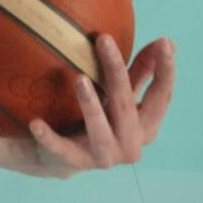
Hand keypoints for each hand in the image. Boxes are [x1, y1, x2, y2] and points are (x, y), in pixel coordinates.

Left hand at [30, 34, 174, 177]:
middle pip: (125, 105)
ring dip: (90, 104)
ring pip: (99, 129)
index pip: (161, 98)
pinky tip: (36, 123)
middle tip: (104, 40)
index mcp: (146, 127)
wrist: (61, 157)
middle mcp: (130, 144)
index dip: (165, 71)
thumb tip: (167, 42)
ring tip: (80, 78)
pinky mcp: (74, 162)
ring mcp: (103, 156)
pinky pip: (60, 148)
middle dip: (116, 71)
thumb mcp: (120, 96)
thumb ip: (140, 73)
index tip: (164, 43)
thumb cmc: (100, 120)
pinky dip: (48, 137)